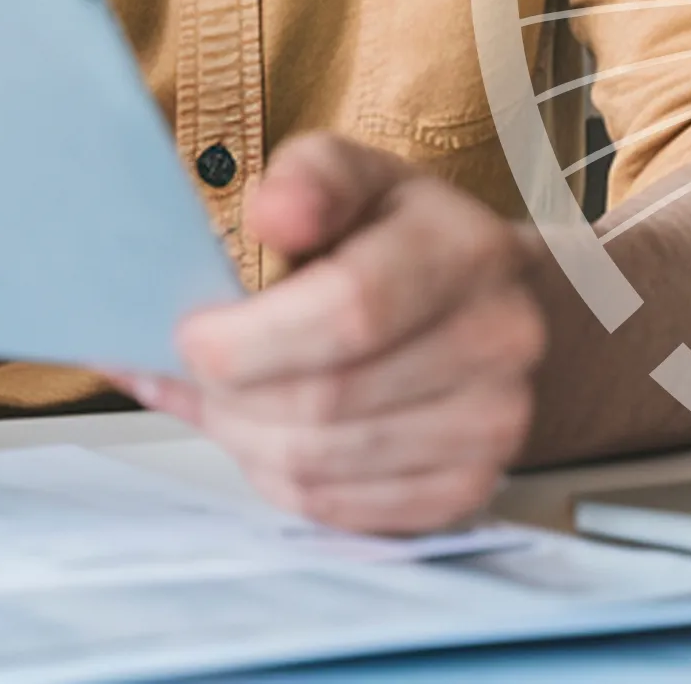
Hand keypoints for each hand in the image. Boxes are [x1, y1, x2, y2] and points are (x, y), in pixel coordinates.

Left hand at [121, 134, 546, 534]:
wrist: (502, 307)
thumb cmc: (406, 238)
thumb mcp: (360, 179)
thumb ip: (311, 180)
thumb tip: (272, 213)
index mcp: (467, 249)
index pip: (353, 310)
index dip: (254, 336)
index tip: (190, 333)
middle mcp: (497, 341)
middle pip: (327, 401)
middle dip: (232, 394)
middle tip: (187, 371)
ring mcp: (491, 425)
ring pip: (322, 466)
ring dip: (245, 440)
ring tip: (220, 401)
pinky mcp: (468, 490)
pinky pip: (340, 511)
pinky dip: (280, 482)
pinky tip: (263, 438)